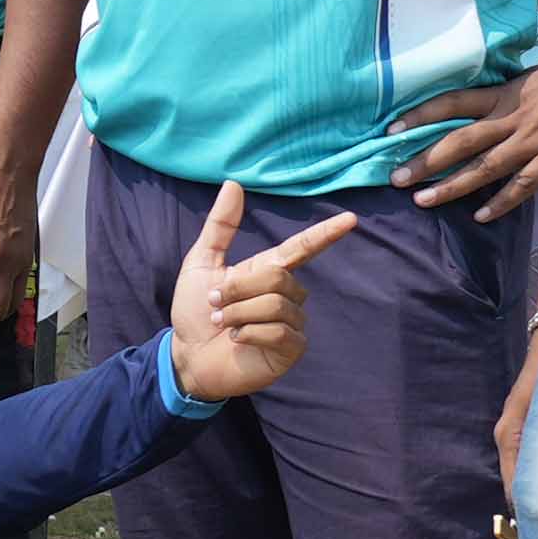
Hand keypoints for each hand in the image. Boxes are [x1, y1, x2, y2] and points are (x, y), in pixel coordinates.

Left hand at [160, 180, 365, 403]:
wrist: (186, 355)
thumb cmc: (195, 311)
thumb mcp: (201, 263)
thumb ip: (219, 226)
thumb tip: (233, 183)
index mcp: (268, 270)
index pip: (303, 248)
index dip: (326, 234)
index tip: (350, 219)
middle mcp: (286, 295)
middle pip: (278, 277)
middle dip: (238, 289)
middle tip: (215, 304)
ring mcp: (292, 323)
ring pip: (276, 304)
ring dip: (239, 313)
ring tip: (223, 325)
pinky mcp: (290, 349)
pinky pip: (279, 332)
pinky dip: (249, 333)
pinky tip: (238, 340)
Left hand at [396, 51, 537, 220]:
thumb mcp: (527, 78)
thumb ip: (499, 95)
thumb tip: (465, 108)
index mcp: (502, 93)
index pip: (452, 102)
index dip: (420, 115)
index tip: (390, 131)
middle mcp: (512, 117)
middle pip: (460, 140)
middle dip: (426, 160)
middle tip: (396, 177)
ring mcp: (533, 140)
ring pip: (485, 167)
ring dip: (453, 186)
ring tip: (424, 200)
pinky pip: (522, 185)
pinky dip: (501, 203)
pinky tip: (480, 216)